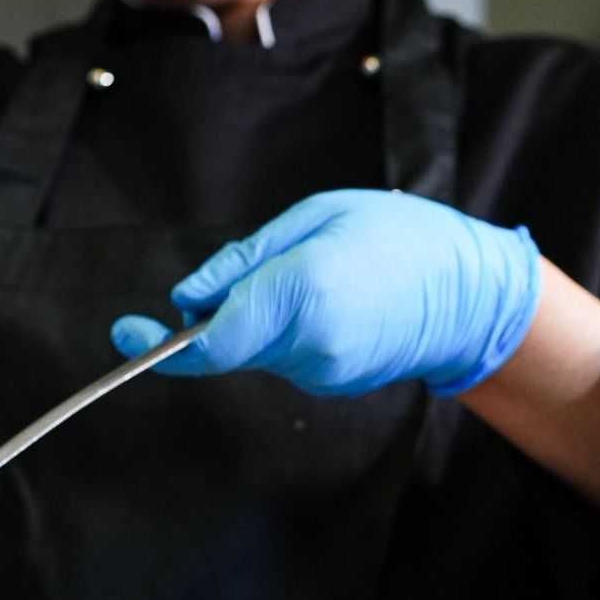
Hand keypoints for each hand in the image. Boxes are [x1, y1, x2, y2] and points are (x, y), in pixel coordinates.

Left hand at [110, 189, 542, 396]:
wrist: (474, 293)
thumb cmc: (400, 236)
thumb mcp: (316, 217)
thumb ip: (243, 261)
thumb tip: (185, 298)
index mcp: (303, 294)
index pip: (213, 338)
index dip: (160, 344)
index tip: (124, 333)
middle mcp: (309, 345)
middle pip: (224, 344)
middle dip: (210, 314)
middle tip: (228, 277)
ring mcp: (323, 372)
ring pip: (250, 349)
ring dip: (251, 317)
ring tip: (305, 274)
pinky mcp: (331, 382)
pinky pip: (279, 354)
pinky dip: (279, 328)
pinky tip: (321, 301)